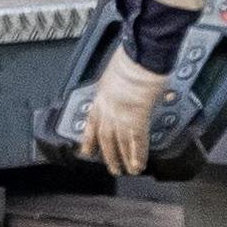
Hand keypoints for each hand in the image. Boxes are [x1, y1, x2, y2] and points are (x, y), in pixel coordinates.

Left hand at [79, 52, 167, 174]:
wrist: (140, 56)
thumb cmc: (133, 56)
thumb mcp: (118, 70)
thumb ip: (121, 82)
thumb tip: (131, 85)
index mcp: (102, 95)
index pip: (92, 122)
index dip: (89, 138)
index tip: (86, 149)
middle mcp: (108, 108)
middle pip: (104, 137)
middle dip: (107, 155)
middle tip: (111, 167)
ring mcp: (120, 115)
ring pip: (118, 143)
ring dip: (122, 159)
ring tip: (126, 171)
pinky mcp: (136, 119)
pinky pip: (136, 142)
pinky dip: (137, 155)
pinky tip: (138, 164)